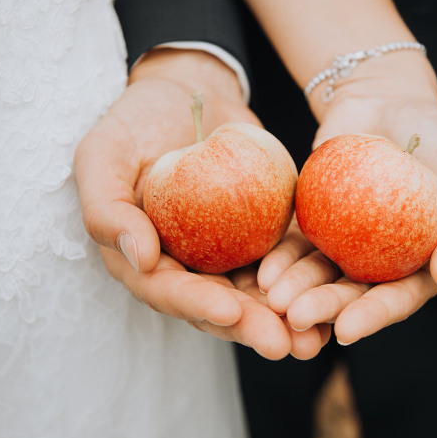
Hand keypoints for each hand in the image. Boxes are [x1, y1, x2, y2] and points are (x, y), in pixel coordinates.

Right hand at [74, 49, 326, 358]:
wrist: (189, 93)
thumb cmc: (135, 122)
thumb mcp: (103, 155)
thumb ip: (107, 209)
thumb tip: (139, 258)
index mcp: (142, 259)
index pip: (167, 290)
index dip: (196, 303)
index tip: (228, 310)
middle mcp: (185, 266)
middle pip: (217, 304)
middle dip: (250, 327)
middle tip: (283, 344)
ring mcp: (225, 255)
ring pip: (256, 295)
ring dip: (285, 319)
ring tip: (316, 339)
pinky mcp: (260, 238)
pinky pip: (284, 264)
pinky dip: (305, 283)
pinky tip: (334, 298)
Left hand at [262, 50, 436, 344]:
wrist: (385, 99)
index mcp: (418, 263)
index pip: (397, 298)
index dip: (374, 317)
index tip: (346, 330)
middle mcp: (378, 261)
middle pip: (350, 293)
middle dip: (323, 308)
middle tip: (295, 315)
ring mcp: (343, 243)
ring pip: (316, 274)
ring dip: (294, 289)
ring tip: (272, 296)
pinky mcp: (313, 221)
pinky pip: (293, 243)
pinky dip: (279, 258)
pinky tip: (262, 271)